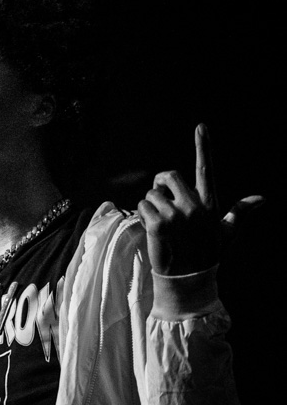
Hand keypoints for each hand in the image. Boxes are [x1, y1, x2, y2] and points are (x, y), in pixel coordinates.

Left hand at [137, 124, 263, 274]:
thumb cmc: (206, 253)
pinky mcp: (158, 224)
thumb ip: (240, 212)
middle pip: (169, 175)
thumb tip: (262, 197)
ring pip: (152, 194)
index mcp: (211, 203)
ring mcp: (177, 215)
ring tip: (162, 223)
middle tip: (163, 201)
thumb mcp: (226, 232)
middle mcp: (195, 206)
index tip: (201, 126)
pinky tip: (153, 231)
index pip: (206, 169)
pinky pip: (142, 207)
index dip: (204, 146)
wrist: (188, 278)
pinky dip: (142, 216)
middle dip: (160, 185)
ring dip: (150, 205)